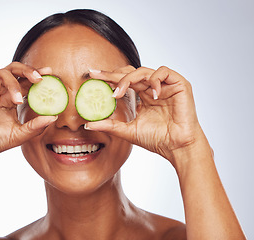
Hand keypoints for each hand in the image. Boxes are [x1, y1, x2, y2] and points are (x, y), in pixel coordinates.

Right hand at [0, 62, 56, 166]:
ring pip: (2, 72)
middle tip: (39, 77)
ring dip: (13, 84)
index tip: (50, 73)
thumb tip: (54, 117)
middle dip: (28, 70)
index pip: (26, 82)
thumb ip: (36, 126)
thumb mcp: (19, 134)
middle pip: (15, 70)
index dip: (37, 76)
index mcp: (10, 99)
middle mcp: (0, 91)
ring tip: (17, 100)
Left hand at [86, 66, 202, 164]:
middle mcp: (152, 88)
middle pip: (130, 73)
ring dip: (128, 79)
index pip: (124, 82)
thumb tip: (87, 125)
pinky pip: (163, 72)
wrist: (177, 147)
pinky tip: (150, 94)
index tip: (92, 76)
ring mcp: (165, 85)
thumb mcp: (128, 130)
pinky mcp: (179, 84)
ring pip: (143, 71)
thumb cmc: (157, 139)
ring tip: (119, 93)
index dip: (109, 78)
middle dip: (113, 74)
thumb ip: (110, 125)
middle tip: (97, 76)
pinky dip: (154, 80)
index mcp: (142, 96)